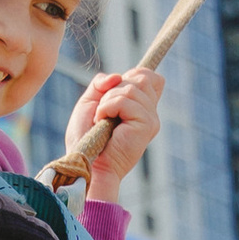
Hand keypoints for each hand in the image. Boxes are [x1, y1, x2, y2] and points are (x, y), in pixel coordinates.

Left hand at [67, 63, 162, 191]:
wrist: (87, 163)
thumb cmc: (86, 138)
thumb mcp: (90, 102)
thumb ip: (101, 84)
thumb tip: (116, 76)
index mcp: (141, 107)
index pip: (151, 77)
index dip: (133, 75)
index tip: (114, 93)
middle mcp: (150, 113)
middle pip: (142, 77)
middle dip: (115, 89)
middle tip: (104, 111)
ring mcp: (151, 119)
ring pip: (130, 88)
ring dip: (107, 101)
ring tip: (102, 120)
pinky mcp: (146, 125)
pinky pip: (125, 100)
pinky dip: (108, 107)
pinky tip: (103, 123)